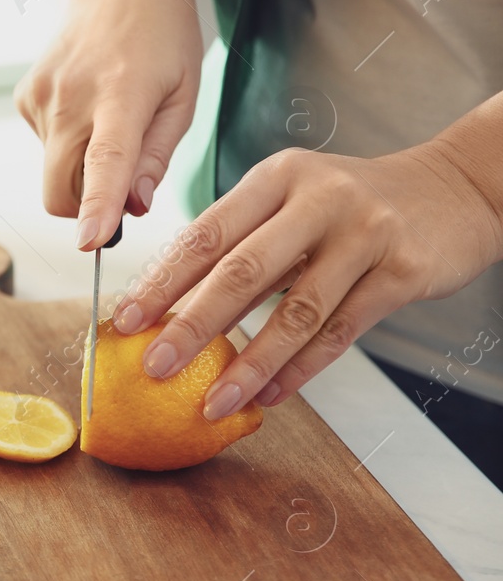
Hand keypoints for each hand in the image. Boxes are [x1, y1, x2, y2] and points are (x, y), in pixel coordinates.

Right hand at [16, 0, 203, 249]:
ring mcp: (41, 97)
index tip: (89, 242)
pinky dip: (69, 143)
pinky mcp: (25, 98)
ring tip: (111, 116)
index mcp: (123, 91)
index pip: (106, 159)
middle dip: (86, 207)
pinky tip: (88, 103)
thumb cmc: (162, 33)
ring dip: (82, 167)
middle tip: (124, 187)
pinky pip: (46, 148)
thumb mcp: (184, 92)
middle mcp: (73, 96)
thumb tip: (134, 206)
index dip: (98, 205)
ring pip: (54, 172)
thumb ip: (157, 154)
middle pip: (61, 190)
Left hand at [111, 145, 502, 417]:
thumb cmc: (350, 203)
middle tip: (153, 366)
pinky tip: (268, 395)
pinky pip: (341, 332)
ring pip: (295, 311)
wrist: (455, 189)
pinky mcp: (402, 272)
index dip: (161, 281)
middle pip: (243, 272)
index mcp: (276, 178)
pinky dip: (300, 369)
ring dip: (248, 364)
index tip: (124, 320)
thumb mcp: (292, 199)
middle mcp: (318, 199)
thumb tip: (166, 303)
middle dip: (191, 325)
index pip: (205, 233)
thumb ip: (240, 241)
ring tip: (212, 403)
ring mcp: (364, 234)